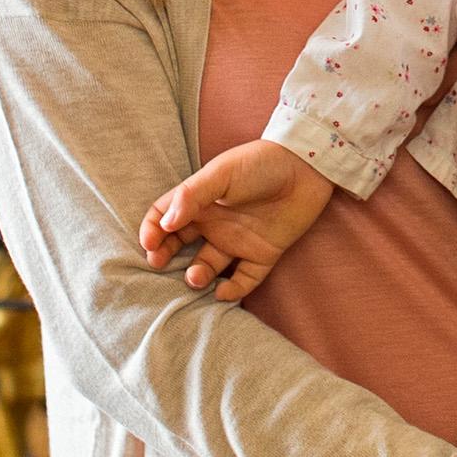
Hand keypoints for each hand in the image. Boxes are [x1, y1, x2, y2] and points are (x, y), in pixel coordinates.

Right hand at [141, 139, 332, 302]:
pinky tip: (223, 292)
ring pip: (208, 266)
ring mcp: (238, 240)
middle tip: (159, 265)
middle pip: (180, 245)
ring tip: (195, 277)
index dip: (152, 230)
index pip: (164, 217)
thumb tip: (164, 223)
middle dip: (165, 257)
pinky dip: (232, 290)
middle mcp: (215, 222)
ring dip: (197, 276)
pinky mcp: (263, 254)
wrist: (307, 168)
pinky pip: (244, 279)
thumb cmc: (260, 164)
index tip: (149, 243)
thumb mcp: (221, 174)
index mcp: (200, 201)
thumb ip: (191, 196)